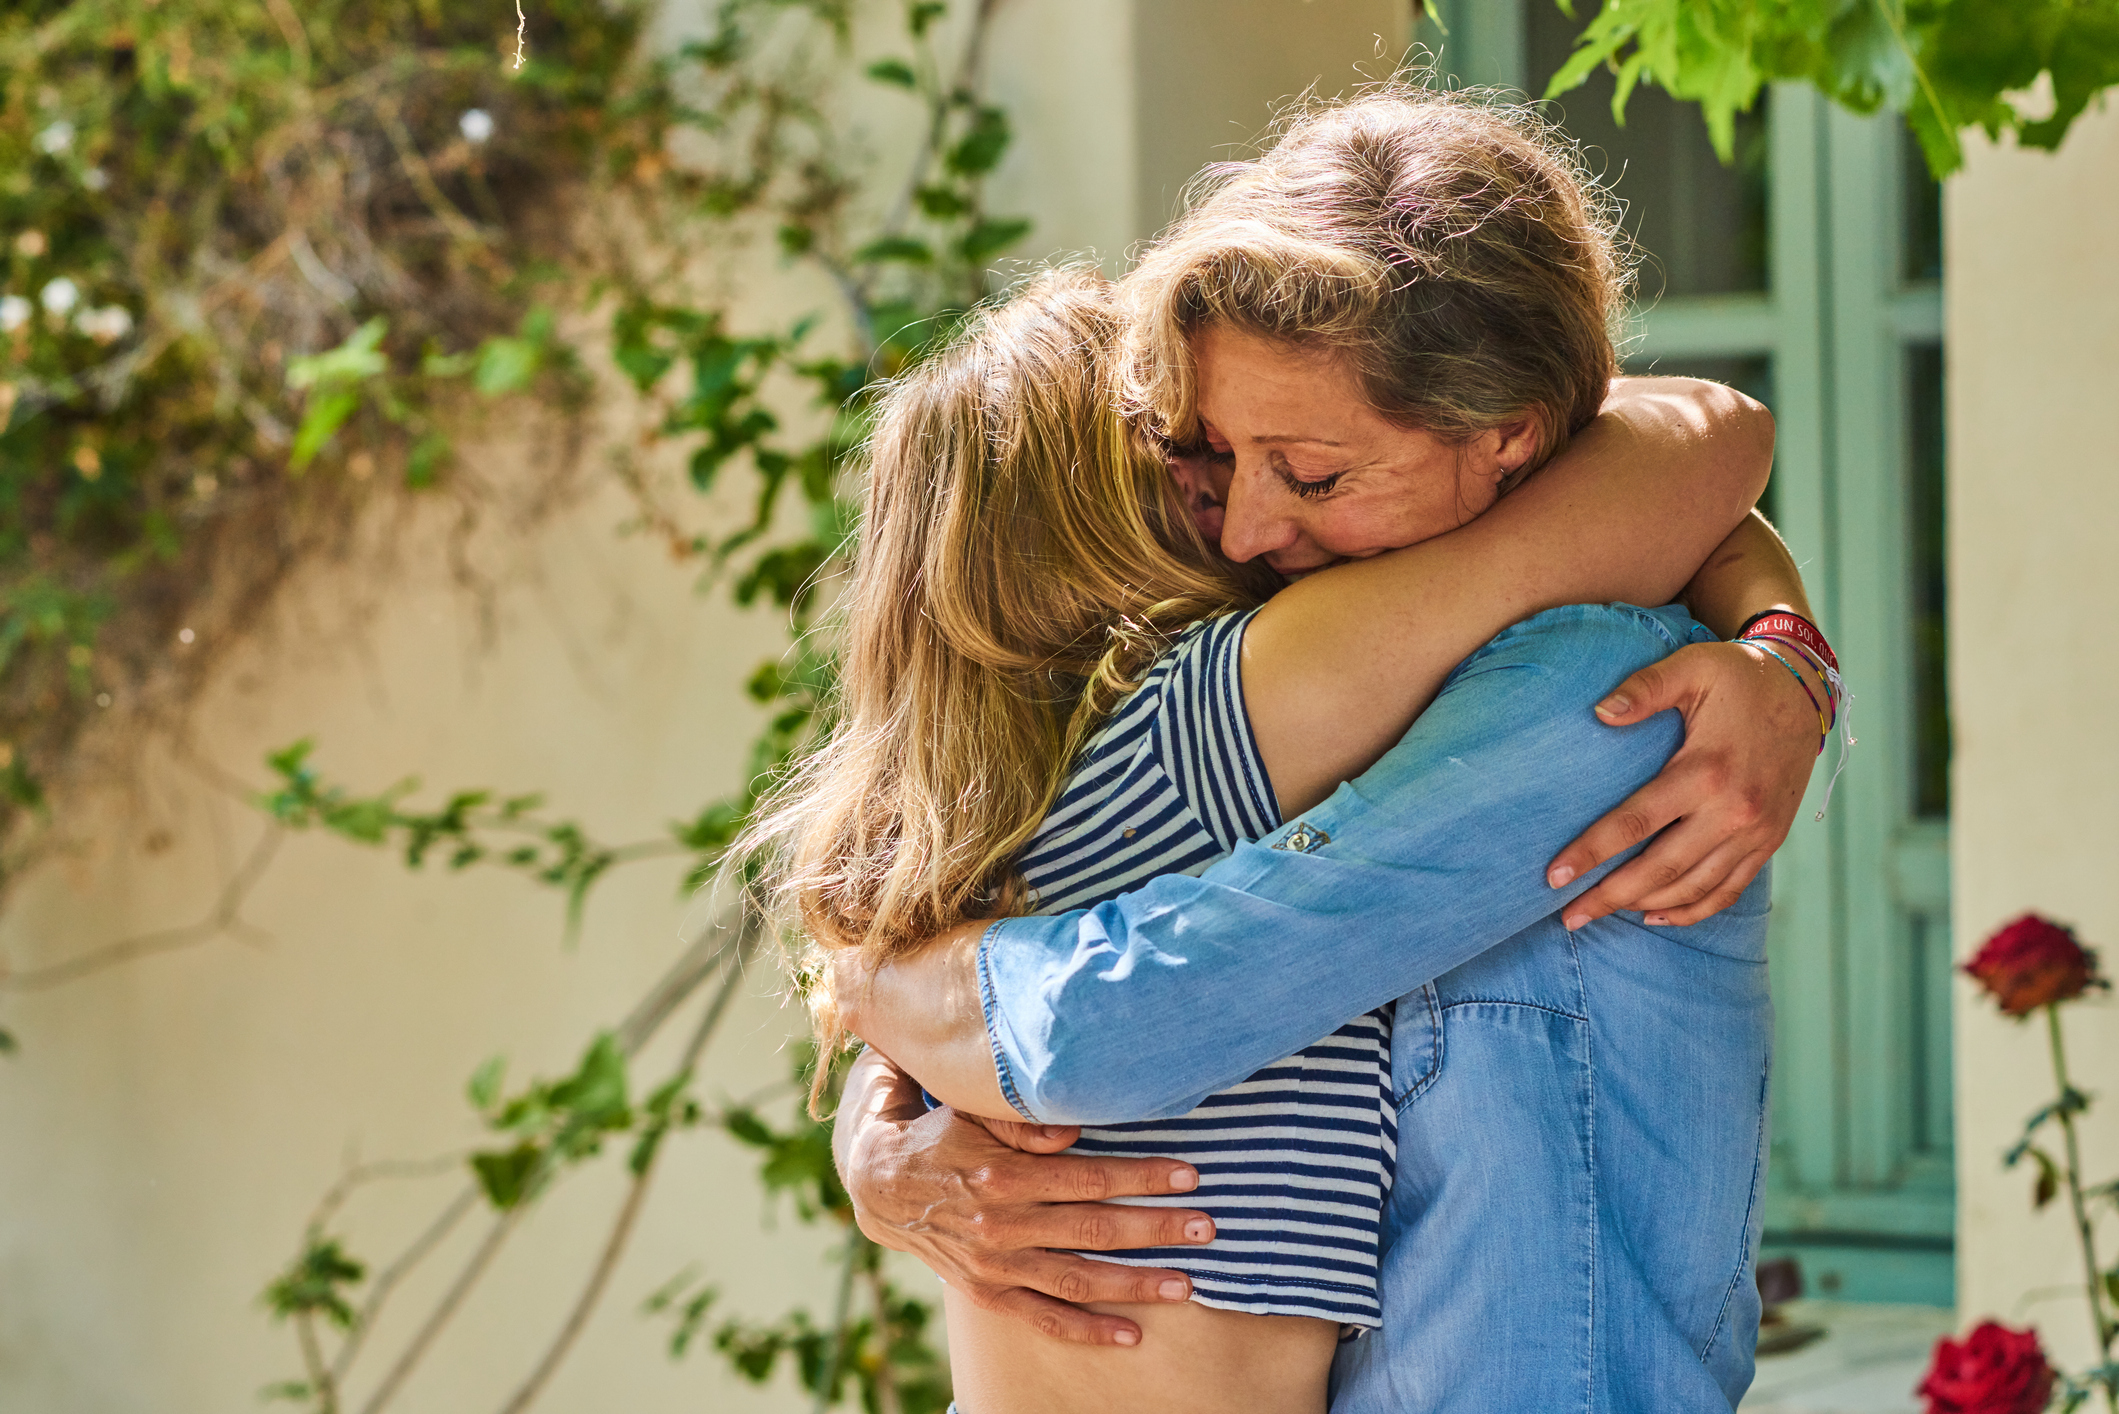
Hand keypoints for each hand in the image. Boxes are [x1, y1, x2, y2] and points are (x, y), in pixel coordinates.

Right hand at [840, 1057, 1213, 1345]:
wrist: (881, 1183)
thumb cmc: (943, 1133)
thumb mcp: (976, 1112)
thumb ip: (1026, 1124)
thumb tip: (1077, 1127)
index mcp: (1003, 1175)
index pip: (1088, 1178)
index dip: (1141, 1176)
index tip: (1188, 1174)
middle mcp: (1001, 1224)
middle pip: (1093, 1230)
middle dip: (1156, 1229)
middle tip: (1206, 1227)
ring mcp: (995, 1265)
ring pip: (1077, 1280)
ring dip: (1136, 1283)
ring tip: (1187, 1283)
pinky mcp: (988, 1292)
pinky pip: (1045, 1318)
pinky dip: (1089, 1330)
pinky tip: (1132, 1335)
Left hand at [1546, 639, 1822, 928]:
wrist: (1805, 690)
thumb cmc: (1738, 677)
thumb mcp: (1691, 668)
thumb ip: (1644, 689)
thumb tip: (1599, 713)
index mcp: (1706, 772)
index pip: (1635, 823)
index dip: (1591, 852)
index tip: (1553, 876)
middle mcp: (1734, 811)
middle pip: (1660, 869)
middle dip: (1609, 897)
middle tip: (1567, 915)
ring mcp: (1756, 832)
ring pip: (1693, 888)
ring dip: (1644, 907)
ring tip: (1598, 915)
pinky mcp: (1769, 841)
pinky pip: (1729, 890)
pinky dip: (1692, 910)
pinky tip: (1656, 916)